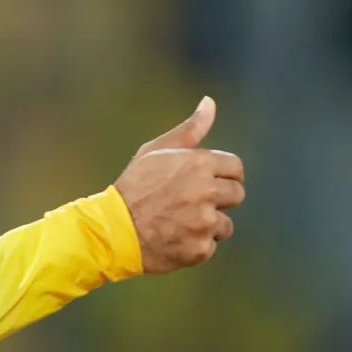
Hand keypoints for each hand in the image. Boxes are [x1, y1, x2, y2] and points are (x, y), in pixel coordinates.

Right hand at [113, 97, 244, 274]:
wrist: (114, 229)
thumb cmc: (134, 186)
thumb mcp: (156, 151)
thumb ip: (189, 129)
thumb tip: (210, 103)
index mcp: (199, 164)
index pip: (235, 167)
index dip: (223, 174)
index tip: (208, 180)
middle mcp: (207, 192)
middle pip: (237, 194)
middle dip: (220, 198)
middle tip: (192, 202)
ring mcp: (205, 222)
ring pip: (225, 224)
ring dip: (208, 224)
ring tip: (180, 222)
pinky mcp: (201, 248)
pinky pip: (210, 245)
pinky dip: (196, 244)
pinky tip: (175, 237)